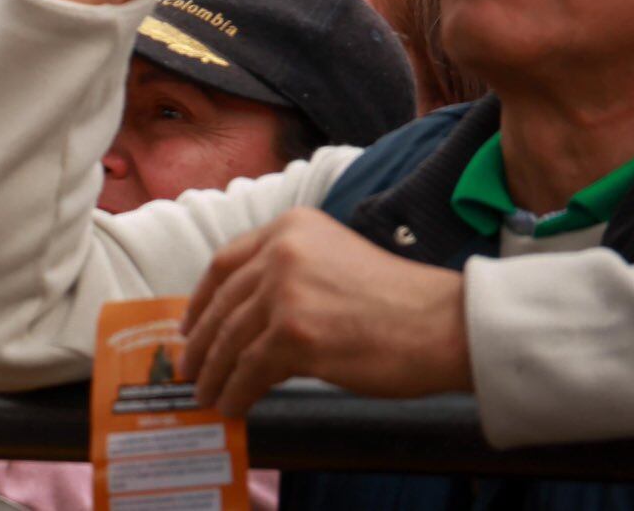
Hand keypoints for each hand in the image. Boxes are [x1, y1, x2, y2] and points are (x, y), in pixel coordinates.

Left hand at [180, 208, 471, 415]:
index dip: (201, 298)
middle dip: (202, 341)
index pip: (225, 262)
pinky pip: (250, 370)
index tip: (189, 323)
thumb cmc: (400, 301)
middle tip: (189, 368)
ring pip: (232, 339)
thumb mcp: (334, 261)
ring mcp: (286, 292)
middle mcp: (281, 252)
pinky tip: (233, 406)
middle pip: (224, 303)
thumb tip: (245, 320)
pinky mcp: (294, 334)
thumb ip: (289, 274)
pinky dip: (237, 391)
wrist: (444, 325)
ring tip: (206, 394)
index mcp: (289, 228)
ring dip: (215, 373)